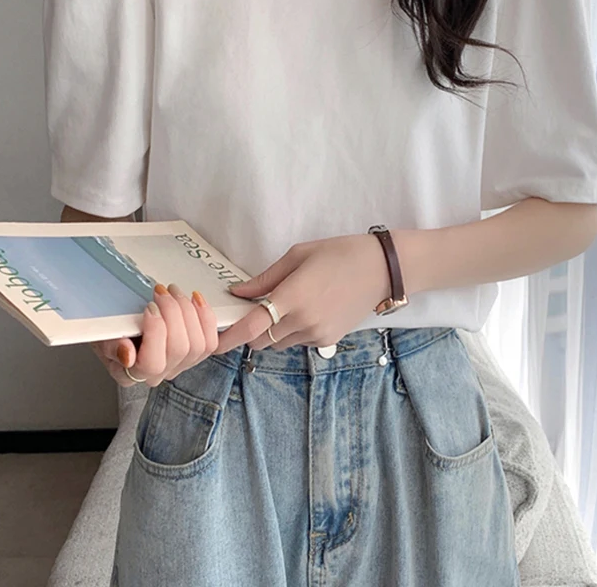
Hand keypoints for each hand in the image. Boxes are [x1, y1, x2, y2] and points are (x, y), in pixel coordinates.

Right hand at [90, 283, 218, 386]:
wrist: (119, 329)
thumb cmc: (111, 332)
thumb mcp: (101, 335)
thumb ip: (111, 346)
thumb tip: (127, 354)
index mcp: (133, 373)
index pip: (152, 363)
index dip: (156, 332)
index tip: (149, 307)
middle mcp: (159, 374)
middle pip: (180, 349)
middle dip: (174, 313)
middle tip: (161, 292)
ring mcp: (180, 365)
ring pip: (199, 345)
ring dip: (189, 311)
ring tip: (174, 292)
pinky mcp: (195, 353)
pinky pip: (212, 342)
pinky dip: (206, 317)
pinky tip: (195, 300)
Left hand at [213, 234, 391, 354]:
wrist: (383, 269)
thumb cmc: (339, 253)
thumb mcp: (298, 255)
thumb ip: (265, 278)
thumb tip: (238, 292)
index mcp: (293, 296)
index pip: (251, 326)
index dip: (229, 338)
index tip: (213, 344)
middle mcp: (303, 321)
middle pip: (260, 340)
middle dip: (251, 330)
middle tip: (255, 308)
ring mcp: (317, 333)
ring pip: (279, 343)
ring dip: (273, 331)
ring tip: (289, 304)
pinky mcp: (328, 340)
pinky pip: (299, 342)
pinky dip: (294, 331)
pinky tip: (309, 309)